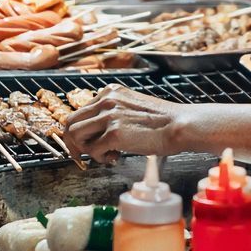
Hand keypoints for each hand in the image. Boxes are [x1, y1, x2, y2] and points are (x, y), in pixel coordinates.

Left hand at [64, 84, 186, 162]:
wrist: (180, 125)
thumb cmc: (163, 121)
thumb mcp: (132, 107)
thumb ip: (113, 113)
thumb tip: (97, 132)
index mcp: (111, 92)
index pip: (80, 111)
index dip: (79, 131)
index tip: (84, 143)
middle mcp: (107, 100)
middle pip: (70, 122)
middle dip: (73, 142)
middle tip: (83, 154)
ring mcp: (109, 116)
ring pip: (75, 135)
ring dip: (86, 149)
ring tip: (103, 154)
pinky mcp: (114, 133)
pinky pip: (93, 151)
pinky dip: (101, 158)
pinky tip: (115, 157)